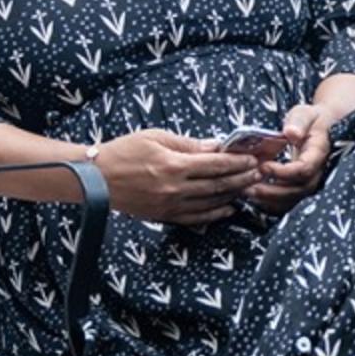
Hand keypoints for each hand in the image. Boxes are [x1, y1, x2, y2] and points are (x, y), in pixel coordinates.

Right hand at [87, 129, 263, 224]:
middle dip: (242, 178)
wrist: (95, 178)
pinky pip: (195, 218)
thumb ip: (188, 144)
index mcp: (173, 165)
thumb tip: (214, 146)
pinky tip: (228, 209)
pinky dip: (214, 214)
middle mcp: (174, 188)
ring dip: (233, 195)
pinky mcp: (163, 216)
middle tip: (259, 172)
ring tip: (249, 187)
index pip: (215, 164)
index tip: (252, 158)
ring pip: (210, 203)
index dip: (237, 162)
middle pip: (217, 185)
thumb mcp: (156, 137)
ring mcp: (169, 205)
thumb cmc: (124, 151)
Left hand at [248, 103, 332, 215]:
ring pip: (292, 200)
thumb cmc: (310, 120)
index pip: (303, 170)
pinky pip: (288, 203)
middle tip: (248, 187)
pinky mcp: (301, 188)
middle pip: (298, 190)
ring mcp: (310, 183)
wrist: (321, 129)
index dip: (283, 172)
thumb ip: (299, 122)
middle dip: (272, 191)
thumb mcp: (305, 114)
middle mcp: (317, 173)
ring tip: (247, 193)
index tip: (263, 166)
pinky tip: (254, 196)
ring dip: (269, 200)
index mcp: (319, 154)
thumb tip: (291, 133)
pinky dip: (271, 203)